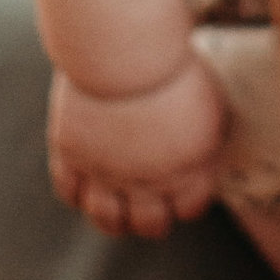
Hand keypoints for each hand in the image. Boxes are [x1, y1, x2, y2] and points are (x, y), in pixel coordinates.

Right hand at [47, 58, 227, 239]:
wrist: (126, 54)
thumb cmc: (174, 67)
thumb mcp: (210, 100)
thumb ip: (206, 133)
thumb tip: (204, 145)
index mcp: (188, 170)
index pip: (190, 207)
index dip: (187, 201)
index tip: (184, 190)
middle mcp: (147, 182)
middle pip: (148, 225)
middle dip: (151, 221)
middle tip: (149, 208)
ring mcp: (106, 172)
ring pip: (105, 218)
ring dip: (112, 218)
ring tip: (116, 206)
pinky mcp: (72, 154)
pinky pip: (69, 192)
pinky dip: (76, 192)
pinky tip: (85, 181)